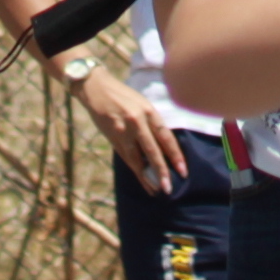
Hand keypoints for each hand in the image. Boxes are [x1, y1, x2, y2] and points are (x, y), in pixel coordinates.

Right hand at [71, 71, 189, 191]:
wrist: (96, 89)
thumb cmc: (124, 96)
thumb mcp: (142, 104)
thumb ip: (152, 123)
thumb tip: (164, 147)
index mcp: (149, 111)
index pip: (166, 137)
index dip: (175, 155)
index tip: (183, 170)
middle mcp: (137, 122)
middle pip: (153, 151)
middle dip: (162, 171)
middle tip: (169, 188)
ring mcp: (123, 131)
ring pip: (138, 159)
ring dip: (147, 177)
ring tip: (156, 190)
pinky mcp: (113, 138)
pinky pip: (127, 158)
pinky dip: (135, 170)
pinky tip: (142, 180)